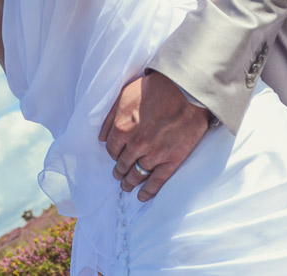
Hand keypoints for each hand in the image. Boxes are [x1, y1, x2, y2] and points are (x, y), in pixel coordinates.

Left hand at [100, 71, 211, 200]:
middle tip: (119, 175)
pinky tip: (143, 196)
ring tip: (127, 186)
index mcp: (121, 129)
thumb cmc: (155, 88)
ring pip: (137, 174)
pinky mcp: (173, 159)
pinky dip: (149, 191)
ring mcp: (154, 154)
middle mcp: (135, 145)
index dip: (113, 154)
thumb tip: (101, 137)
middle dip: (119, 171)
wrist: (185, 90)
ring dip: (130, 182)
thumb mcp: (124, 96)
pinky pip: (157, 181)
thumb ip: (110, 118)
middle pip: (123, 164)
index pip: (111, 149)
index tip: (116, 156)